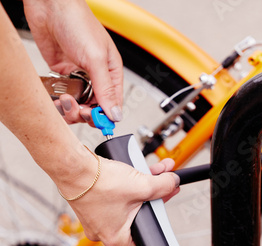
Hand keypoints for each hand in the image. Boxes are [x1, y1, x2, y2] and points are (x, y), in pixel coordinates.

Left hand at [23, 0, 122, 122]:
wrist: (49, 6)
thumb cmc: (77, 22)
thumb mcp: (96, 59)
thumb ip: (106, 89)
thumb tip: (115, 114)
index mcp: (111, 73)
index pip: (113, 105)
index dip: (105, 117)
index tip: (95, 121)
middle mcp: (96, 78)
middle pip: (94, 110)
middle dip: (85, 114)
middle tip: (78, 109)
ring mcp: (78, 78)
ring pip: (77, 107)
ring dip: (70, 109)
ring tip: (65, 100)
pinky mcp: (62, 76)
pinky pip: (63, 98)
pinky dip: (59, 102)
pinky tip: (58, 97)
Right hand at [57, 157, 179, 245]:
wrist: (73, 167)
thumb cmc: (98, 183)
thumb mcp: (140, 185)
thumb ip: (163, 186)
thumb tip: (173, 183)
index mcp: (116, 239)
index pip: (145, 242)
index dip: (160, 226)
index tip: (166, 216)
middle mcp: (104, 233)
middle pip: (140, 217)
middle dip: (155, 197)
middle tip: (165, 185)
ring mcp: (96, 220)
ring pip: (128, 205)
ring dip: (142, 188)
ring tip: (152, 173)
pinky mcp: (92, 206)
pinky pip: (115, 199)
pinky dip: (127, 187)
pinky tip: (135, 173)